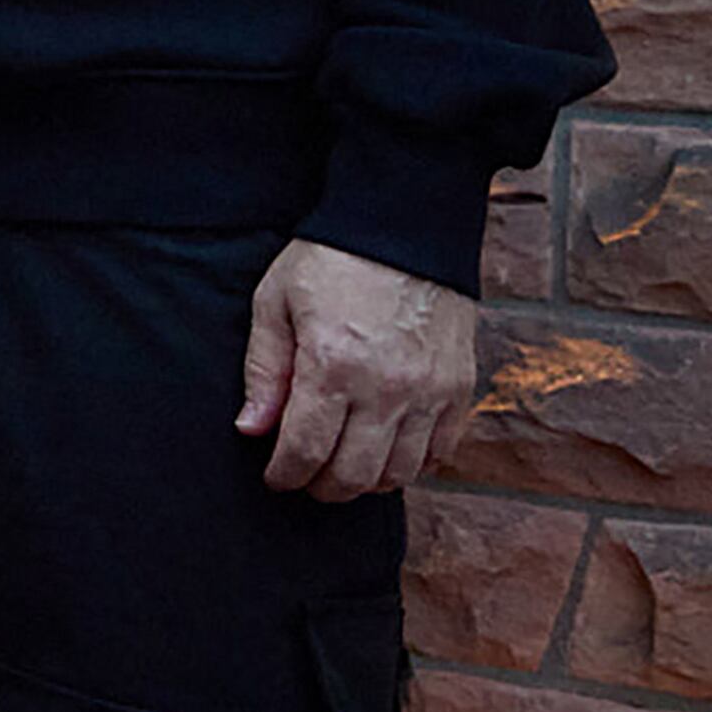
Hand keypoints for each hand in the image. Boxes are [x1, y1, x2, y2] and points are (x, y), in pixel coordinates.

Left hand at [236, 237, 478, 499]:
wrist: (404, 223)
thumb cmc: (331, 258)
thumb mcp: (276, 301)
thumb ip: (264, 370)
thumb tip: (251, 430)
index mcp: (333, 365)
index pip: (305, 450)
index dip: (285, 475)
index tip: (275, 477)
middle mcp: (387, 387)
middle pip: (354, 474)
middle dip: (322, 487)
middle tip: (305, 477)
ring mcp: (430, 391)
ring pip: (399, 473)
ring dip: (366, 482)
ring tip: (343, 466)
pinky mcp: (460, 386)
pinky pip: (440, 452)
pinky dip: (412, 464)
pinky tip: (387, 451)